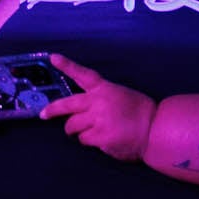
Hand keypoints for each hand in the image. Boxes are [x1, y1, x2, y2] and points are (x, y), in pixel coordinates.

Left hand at [39, 54, 156, 162]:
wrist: (154, 128)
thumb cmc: (140, 112)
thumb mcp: (121, 96)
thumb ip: (101, 101)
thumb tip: (83, 113)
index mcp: (105, 89)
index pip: (84, 75)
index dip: (67, 66)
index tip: (53, 57)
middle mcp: (98, 102)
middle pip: (68, 105)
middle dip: (53, 110)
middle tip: (44, 114)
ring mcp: (97, 119)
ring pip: (72, 127)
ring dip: (78, 131)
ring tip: (93, 132)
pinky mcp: (98, 136)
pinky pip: (84, 140)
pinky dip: (91, 141)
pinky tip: (104, 140)